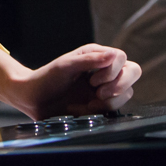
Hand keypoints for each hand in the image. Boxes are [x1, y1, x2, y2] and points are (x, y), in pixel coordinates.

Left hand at [17, 44, 140, 117]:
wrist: (33, 99)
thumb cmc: (46, 78)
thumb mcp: (66, 66)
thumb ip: (90, 60)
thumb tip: (115, 55)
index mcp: (96, 56)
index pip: (122, 58)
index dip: (113, 71)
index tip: (92, 80)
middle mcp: (103, 70)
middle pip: (133, 72)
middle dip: (119, 85)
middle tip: (99, 93)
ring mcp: (103, 88)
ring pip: (127, 92)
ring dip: (110, 101)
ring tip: (90, 104)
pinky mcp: (101, 104)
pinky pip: (116, 107)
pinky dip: (104, 110)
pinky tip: (87, 109)